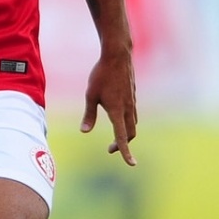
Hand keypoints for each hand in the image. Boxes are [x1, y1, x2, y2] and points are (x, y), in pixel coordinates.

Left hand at [80, 46, 137, 165]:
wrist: (118, 55)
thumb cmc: (101, 74)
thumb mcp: (90, 95)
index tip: (131, 164)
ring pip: (133, 124)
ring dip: (126, 133)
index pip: (122, 137)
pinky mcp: (133, 95)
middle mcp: (128, 108)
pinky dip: (128, 122)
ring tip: (115, 136)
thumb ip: (89, 115)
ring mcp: (132, 102)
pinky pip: (133, 114)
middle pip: (131, 134)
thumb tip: (84, 132)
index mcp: (117, 111)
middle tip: (111, 149)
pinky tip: (119, 118)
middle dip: (123, 144)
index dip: (126, 152)